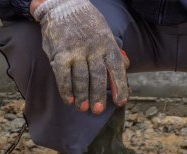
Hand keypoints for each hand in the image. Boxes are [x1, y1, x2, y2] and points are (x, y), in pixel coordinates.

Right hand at [32, 0, 128, 114]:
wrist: (63, 4)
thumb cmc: (87, 24)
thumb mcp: (105, 33)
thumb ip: (115, 51)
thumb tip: (127, 65)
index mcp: (107, 45)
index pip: (116, 69)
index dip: (120, 87)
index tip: (120, 102)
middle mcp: (93, 49)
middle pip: (98, 77)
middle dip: (98, 96)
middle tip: (97, 111)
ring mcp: (76, 51)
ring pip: (80, 79)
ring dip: (82, 96)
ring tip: (83, 108)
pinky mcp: (60, 53)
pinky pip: (63, 76)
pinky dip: (66, 90)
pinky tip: (68, 100)